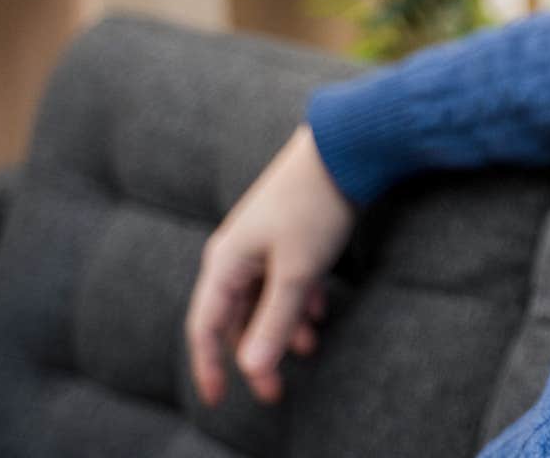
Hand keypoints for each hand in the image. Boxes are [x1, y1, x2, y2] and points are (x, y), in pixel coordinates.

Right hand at [185, 125, 354, 405]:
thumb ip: (275, 320)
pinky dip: (299, 301)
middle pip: (236, 316)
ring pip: (264, 299)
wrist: (344, 148)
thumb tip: (251, 367)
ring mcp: (261, 242)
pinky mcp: (288, 233)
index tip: (218, 401)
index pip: (206, 327)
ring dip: (282, 327)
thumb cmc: (316, 206)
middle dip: (256, 353)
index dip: (209, 367)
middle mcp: (236, 254)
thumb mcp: (298, 271)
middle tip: (277, 389)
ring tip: (310, 349)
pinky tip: (320, 313)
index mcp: (226, 263)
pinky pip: (284, 279)